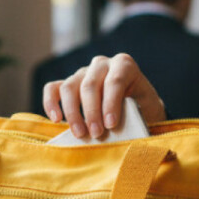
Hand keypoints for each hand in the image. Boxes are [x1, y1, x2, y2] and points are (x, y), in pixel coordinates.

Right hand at [41, 53, 166, 139]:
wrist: (138, 108)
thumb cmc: (143, 110)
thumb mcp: (147, 110)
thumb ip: (135, 116)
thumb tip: (119, 131)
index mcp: (124, 65)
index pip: (114, 81)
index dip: (111, 103)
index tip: (111, 124)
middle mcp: (101, 65)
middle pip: (90, 85)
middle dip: (92, 112)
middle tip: (96, 134)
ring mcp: (82, 73)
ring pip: (70, 87)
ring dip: (73, 113)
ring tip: (80, 134)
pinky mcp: (68, 84)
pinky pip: (53, 89)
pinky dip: (51, 103)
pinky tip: (56, 119)